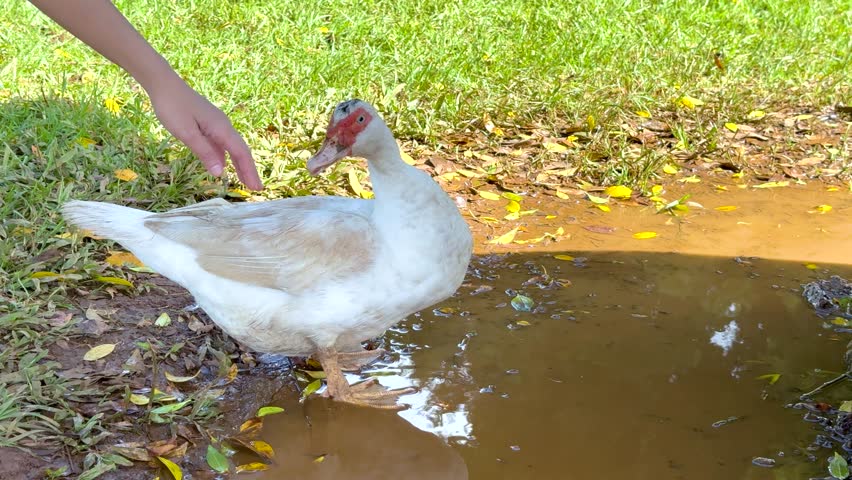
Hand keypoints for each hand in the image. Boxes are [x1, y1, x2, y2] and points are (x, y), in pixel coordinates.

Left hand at [147, 76, 262, 189]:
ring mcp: (216, 124)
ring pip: (232, 148)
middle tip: (255, 188)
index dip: (249, 171)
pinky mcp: (208, 124)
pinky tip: (223, 165)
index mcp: (221, 128)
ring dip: (239, 164)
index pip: (240, 153)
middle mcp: (223, 126)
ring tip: (243, 180)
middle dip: (248, 170)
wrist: (164, 84)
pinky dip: (226, 157)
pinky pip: (222, 144)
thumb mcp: (187, 133)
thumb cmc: (173, 107)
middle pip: (240, 151)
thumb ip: (204, 152)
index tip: (256, 188)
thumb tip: (220, 173)